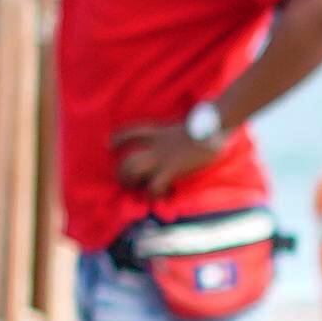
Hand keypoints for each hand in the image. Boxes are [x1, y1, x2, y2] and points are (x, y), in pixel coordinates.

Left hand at [109, 118, 229, 194]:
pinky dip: (154, 193)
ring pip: (133, 171)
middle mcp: (154, 145)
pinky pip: (155, 185)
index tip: (109, 145)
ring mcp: (161, 158)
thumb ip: (180, 130)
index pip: (129, 132)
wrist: (212, 128)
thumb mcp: (187, 124)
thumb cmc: (207, 126)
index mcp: (157, 131)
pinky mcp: (171, 170)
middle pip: (127, 159)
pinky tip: (158, 196)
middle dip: (121, 172)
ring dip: (131, 183)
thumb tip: (188, 133)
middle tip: (124, 181)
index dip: (116, 139)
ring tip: (135, 189)